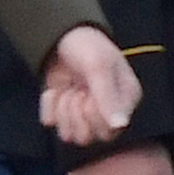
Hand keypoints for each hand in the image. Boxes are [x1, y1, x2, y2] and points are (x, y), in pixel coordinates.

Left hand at [31, 26, 135, 149]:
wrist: (62, 36)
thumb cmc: (88, 46)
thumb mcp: (99, 67)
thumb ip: (108, 97)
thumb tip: (119, 126)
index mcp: (125, 101)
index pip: (110, 132)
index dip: (94, 116)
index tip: (90, 94)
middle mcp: (107, 113)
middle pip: (88, 138)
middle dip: (76, 112)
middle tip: (78, 91)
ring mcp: (83, 114)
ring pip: (69, 135)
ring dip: (63, 109)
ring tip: (68, 90)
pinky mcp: (62, 112)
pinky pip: (50, 123)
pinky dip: (49, 106)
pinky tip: (55, 91)